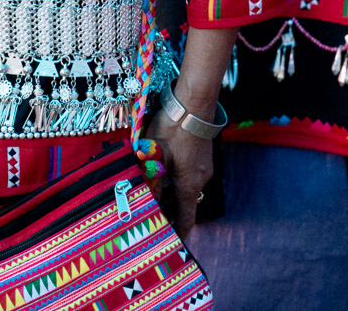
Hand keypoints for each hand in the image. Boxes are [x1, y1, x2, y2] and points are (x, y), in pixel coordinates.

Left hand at [145, 110, 213, 238]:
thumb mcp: (155, 154)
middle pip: (184, 204)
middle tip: (150, 214)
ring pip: (185, 188)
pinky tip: (161, 171)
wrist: (193, 105)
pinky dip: (175, 179)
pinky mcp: (202, 158)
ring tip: (151, 191)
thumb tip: (145, 196)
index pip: (186, 218)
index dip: (179, 232)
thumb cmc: (172, 129)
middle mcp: (200, 180)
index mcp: (189, 185)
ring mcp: (203, 168)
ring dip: (170, 192)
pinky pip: (188, 175)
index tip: (172, 243)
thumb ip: (151, 176)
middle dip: (168, 211)